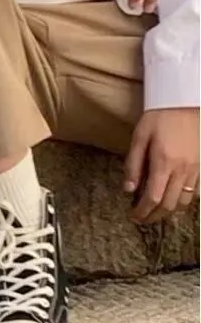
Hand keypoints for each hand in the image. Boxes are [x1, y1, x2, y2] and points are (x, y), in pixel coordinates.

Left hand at [124, 108, 199, 223]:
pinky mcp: (200, 167)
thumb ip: (133, 165)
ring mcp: (194, 170)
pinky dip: (181, 202)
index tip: (132, 216)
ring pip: (184, 202)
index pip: (153, 197)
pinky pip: (193, 193)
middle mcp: (182, 170)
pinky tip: (170, 200)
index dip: (142, 211)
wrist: (182, 103)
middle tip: (141, 219)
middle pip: (169, 205)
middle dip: (154, 216)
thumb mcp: (139, 138)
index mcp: (164, 162)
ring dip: (168, 212)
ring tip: (153, 212)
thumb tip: (128, 189)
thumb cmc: (158, 118)